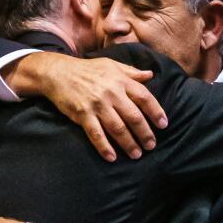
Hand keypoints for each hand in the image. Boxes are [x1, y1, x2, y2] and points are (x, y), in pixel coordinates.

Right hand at [11, 52, 164, 160]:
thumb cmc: (88, 69)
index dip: (156, 112)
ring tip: (136, 154)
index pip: (144, 98)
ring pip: (118, 128)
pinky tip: (112, 157)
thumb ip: (131, 72)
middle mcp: (111, 93)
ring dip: (129, 144)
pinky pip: (96, 134)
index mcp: (121, 80)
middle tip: (151, 146)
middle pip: (134, 117)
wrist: (58, 72)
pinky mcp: (83, 115)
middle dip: (145, 134)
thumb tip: (151, 75)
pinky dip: (104, 147)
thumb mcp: (111, 65)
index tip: (163, 125)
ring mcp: (97, 105)